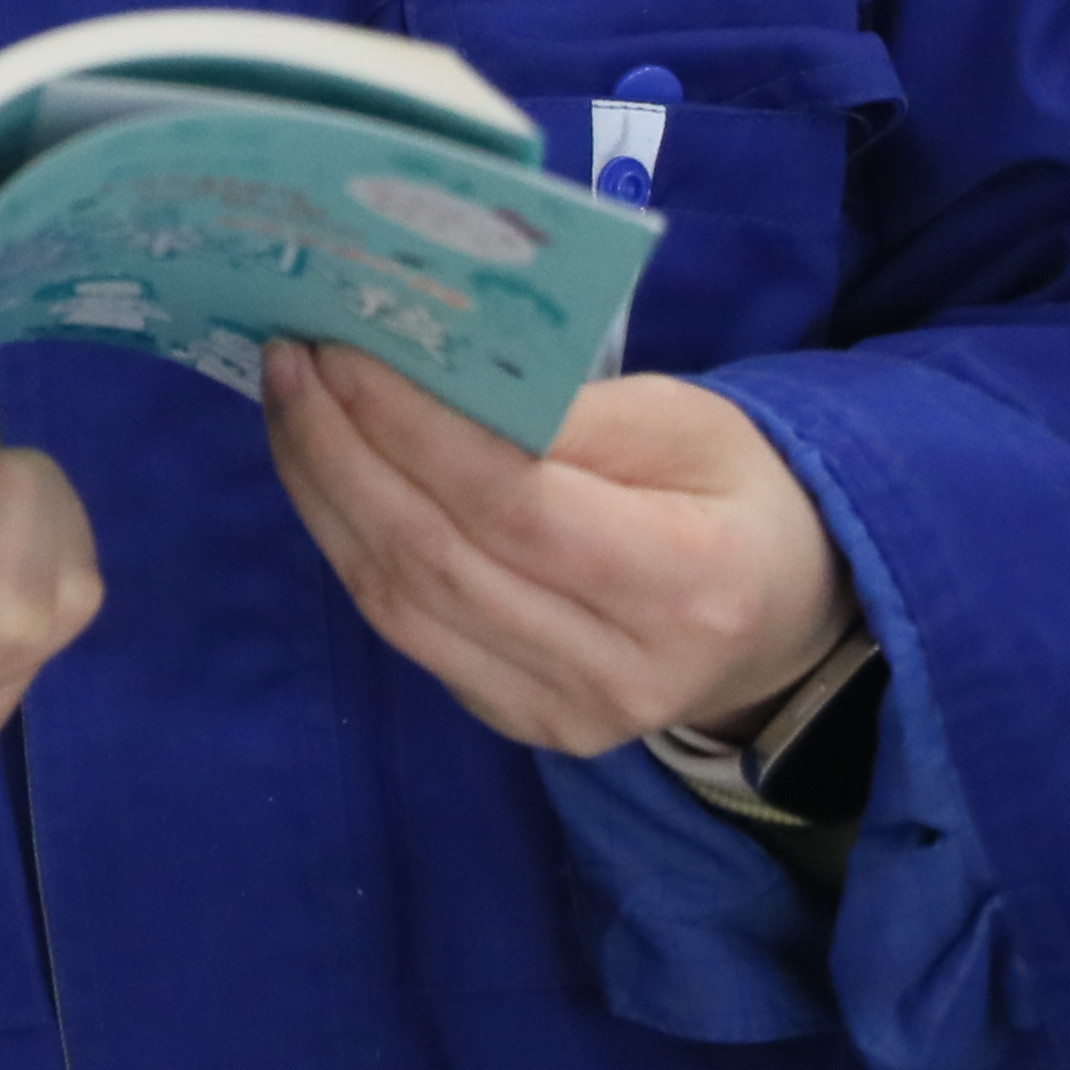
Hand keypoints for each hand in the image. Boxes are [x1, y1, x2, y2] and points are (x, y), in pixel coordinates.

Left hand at [259, 347, 854, 754]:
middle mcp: (620, 672)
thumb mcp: (689, 422)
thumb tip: (430, 372)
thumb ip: (570, 411)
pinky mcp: (517, 722)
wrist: (779, 612)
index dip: (411, 427)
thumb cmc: (736, 493)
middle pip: (437, 557)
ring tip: (290, 400)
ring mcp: (562, 714)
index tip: (343, 346)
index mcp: (689, 587)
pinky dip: (350, 544)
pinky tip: (323, 471)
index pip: (513, 506)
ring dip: (324, 494)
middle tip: (291, 358)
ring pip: (399, 602)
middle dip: (342, 449)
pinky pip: (404, 631)